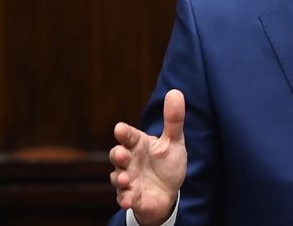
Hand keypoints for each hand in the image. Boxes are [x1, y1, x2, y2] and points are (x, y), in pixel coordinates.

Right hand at [109, 89, 187, 225]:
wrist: (168, 192)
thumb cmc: (167, 163)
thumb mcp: (173, 141)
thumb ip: (173, 120)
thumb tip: (175, 92)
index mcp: (139, 144)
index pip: (129, 136)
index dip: (124, 132)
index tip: (120, 128)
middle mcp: (130, 161)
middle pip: (117, 155)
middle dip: (118, 155)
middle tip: (123, 154)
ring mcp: (128, 179)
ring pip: (117, 177)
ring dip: (119, 179)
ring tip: (125, 179)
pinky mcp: (131, 197)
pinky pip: (124, 198)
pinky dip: (125, 199)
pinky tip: (128, 201)